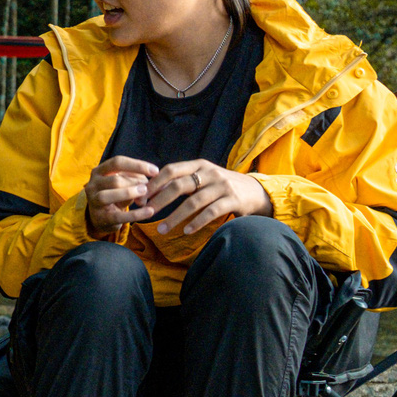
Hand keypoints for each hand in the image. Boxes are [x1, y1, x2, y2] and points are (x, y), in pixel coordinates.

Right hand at [85, 155, 159, 234]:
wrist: (101, 217)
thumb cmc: (116, 194)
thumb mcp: (124, 183)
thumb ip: (136, 179)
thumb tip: (150, 181)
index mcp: (99, 171)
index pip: (117, 162)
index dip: (138, 165)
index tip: (156, 171)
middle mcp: (92, 184)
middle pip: (114, 180)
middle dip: (134, 182)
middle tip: (148, 187)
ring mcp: (94, 202)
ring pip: (107, 196)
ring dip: (128, 194)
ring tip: (144, 194)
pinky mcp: (101, 218)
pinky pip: (118, 216)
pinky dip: (136, 214)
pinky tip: (149, 211)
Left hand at [143, 159, 272, 235]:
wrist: (255, 192)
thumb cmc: (221, 186)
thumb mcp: (203, 178)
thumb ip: (182, 181)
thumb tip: (151, 191)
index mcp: (199, 165)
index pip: (171, 170)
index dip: (154, 183)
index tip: (140, 197)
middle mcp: (210, 173)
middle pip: (179, 185)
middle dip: (159, 200)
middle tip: (146, 213)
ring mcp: (222, 186)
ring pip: (193, 202)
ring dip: (175, 217)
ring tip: (162, 229)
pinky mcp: (233, 200)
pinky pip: (210, 212)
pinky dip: (196, 222)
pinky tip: (186, 231)